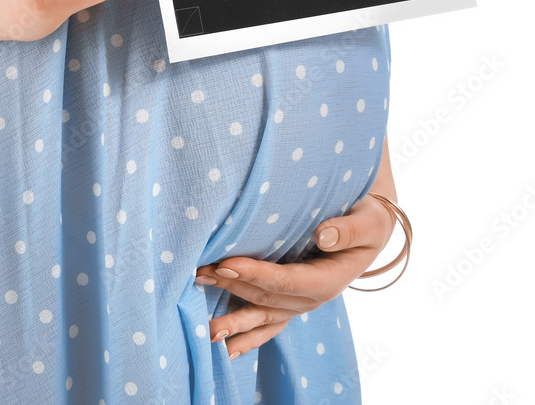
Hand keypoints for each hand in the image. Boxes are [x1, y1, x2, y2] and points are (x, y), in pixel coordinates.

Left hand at [194, 192, 396, 358]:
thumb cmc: (367, 220)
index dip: (255, 274)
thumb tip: (323, 237)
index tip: (226, 264)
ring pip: (262, 313)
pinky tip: (226, 348)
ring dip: (233, 317)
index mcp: (328, 280)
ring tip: (206, 327)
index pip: (286, 280)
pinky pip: (269, 324)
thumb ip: (347, 231)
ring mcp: (300, 304)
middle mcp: (312, 298)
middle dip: (231, 287)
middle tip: (200, 274)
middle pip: (266, 297)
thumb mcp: (368, 222)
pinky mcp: (291, 302)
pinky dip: (248, 336)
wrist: (369, 229)